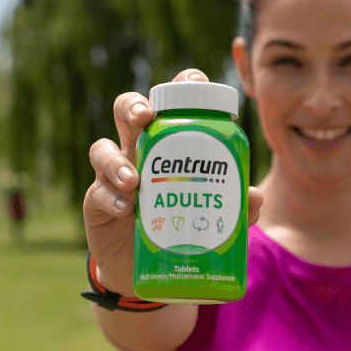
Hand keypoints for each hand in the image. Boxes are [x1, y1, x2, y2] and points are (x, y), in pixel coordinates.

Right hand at [83, 68, 263, 296]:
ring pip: (102, 149)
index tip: (196, 79)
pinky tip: (126, 210)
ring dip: (116, 160)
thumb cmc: (183, 228)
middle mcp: (139, 151)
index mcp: (170, 144)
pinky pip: (97, 193)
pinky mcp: (97, 203)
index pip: (173, 104)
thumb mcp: (214, 217)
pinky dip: (111, 198)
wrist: (146, 271)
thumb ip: (236, 208)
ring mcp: (113, 176)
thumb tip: (253, 198)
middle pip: (127, 112)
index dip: (181, 85)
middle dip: (134, 107)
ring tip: (133, 180)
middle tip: (145, 118)